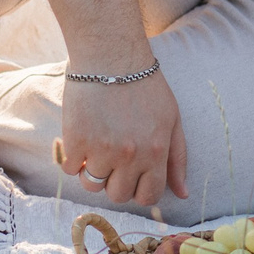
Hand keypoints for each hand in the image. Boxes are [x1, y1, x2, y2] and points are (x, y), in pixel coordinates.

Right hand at [59, 68, 188, 209]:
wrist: (111, 57)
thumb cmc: (145, 86)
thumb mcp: (172, 119)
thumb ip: (178, 159)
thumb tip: (183, 194)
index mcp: (156, 151)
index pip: (148, 196)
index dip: (140, 190)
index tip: (134, 177)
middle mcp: (130, 155)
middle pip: (118, 195)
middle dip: (116, 182)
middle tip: (115, 160)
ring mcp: (101, 149)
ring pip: (92, 184)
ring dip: (94, 171)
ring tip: (98, 147)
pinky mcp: (75, 141)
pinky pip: (70, 169)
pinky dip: (74, 158)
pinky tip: (83, 137)